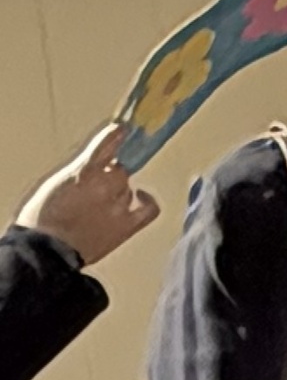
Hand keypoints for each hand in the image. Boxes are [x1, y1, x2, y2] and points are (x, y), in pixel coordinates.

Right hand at [16, 125, 159, 266]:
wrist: (48, 249)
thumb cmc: (44, 218)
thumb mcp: (57, 184)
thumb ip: (78, 173)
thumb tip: (94, 169)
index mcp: (82, 171)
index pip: (105, 146)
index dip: (114, 138)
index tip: (122, 130)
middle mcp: (103, 185)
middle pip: (118, 171)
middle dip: (109, 175)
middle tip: (97, 187)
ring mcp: (117, 206)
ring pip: (126, 188)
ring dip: (118, 191)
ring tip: (102, 204)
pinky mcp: (126, 226)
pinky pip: (149, 209)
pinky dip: (148, 201)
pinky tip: (143, 197)